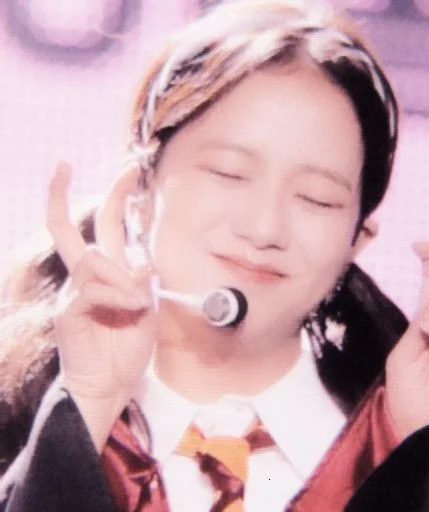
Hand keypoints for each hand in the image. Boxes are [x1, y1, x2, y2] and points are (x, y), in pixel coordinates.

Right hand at [48, 162, 153, 448]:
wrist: (110, 384)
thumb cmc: (127, 347)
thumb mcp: (147, 310)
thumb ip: (144, 283)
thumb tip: (142, 261)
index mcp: (109, 273)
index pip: (105, 227)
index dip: (116, 198)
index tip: (129, 172)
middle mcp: (87, 277)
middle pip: (68, 229)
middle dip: (71, 195)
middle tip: (72, 165)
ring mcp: (74, 293)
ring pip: (94, 259)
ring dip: (123, 279)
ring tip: (137, 306)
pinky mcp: (69, 312)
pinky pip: (92, 290)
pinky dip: (118, 298)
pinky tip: (131, 311)